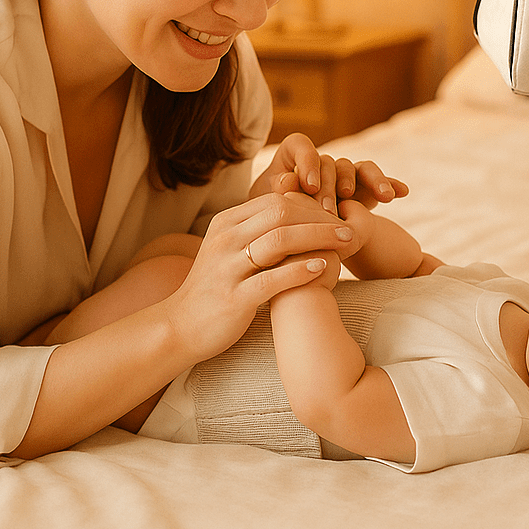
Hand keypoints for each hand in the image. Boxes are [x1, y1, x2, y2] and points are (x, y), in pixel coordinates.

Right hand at [160, 192, 355, 361]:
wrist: (180, 328)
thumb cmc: (217, 288)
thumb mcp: (231, 250)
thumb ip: (258, 231)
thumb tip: (299, 214)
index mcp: (226, 223)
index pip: (276, 201)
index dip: (311, 206)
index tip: (337, 216)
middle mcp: (225, 239)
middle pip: (280, 213)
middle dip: (320, 218)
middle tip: (348, 229)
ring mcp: (227, 268)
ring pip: (278, 240)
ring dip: (317, 238)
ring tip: (345, 244)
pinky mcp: (233, 297)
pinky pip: (271, 279)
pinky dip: (300, 270)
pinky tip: (323, 268)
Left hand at [250, 133, 407, 214]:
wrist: (299, 240)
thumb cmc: (277, 220)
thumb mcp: (271, 208)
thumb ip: (276, 192)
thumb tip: (286, 180)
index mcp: (293, 159)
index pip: (300, 145)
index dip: (307, 161)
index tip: (309, 185)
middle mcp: (321, 162)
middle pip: (330, 163)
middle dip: (331, 187)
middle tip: (330, 211)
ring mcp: (344, 174)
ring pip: (356, 168)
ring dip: (367, 182)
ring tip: (378, 197)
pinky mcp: (362, 187)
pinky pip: (377, 180)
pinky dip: (390, 184)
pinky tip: (402, 192)